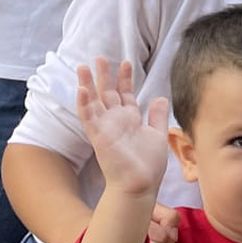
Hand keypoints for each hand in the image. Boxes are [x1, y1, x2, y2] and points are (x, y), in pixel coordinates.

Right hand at [76, 59, 168, 197]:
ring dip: (88, 84)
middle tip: (100, 57)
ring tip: (84, 67)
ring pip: (93, 101)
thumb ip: (157, 116)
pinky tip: (81, 89)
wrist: (140, 184)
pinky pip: (88, 118)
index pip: (125, 94)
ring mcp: (105, 127)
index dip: (125, 78)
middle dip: (104, 75)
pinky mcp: (98, 136)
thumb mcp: (157, 135)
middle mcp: (116, 121)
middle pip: (107, 93)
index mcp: (130, 119)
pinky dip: (84, 103)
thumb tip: (160, 97)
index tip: (126, 62)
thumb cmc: (148, 165)